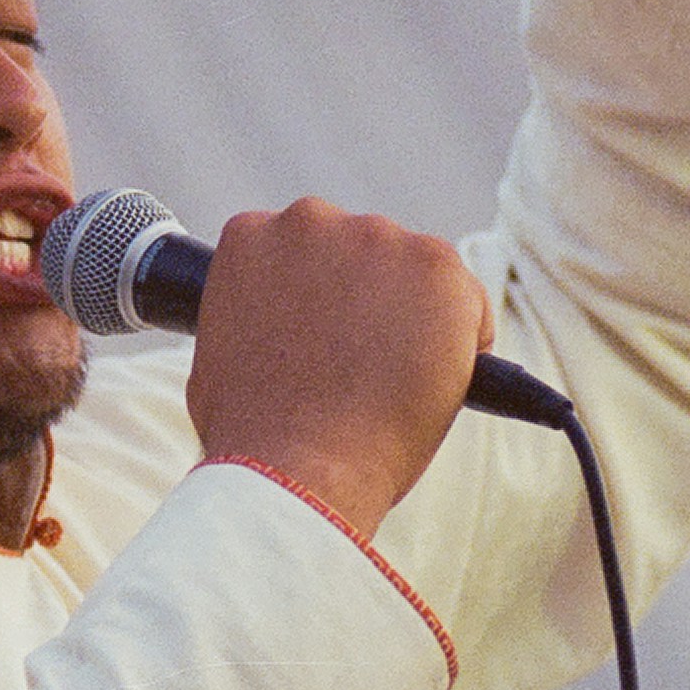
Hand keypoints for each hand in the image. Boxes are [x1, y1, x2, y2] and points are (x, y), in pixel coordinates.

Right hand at [185, 200, 491, 540]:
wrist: (299, 468)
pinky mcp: (435, 265)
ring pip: (414, 274)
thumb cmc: (254, 434)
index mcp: (251, 237)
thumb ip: (254, 319)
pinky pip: (464, 300)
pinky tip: (439, 382)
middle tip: (364, 366)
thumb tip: (277, 333)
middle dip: (367, 300)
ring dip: (415, 317)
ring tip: (396, 383)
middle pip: (360, 254)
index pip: (301, 252)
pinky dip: (463, 340)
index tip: (327, 338)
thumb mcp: (225, 357)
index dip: (318, 300)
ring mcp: (375, 238)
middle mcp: (309, 220)